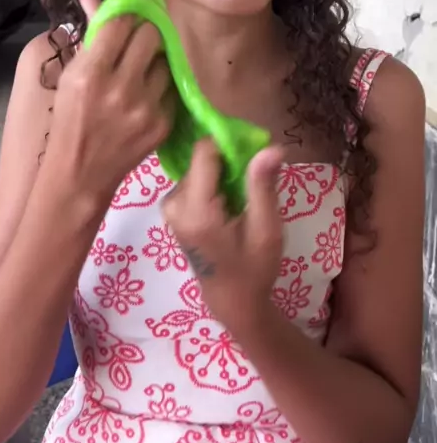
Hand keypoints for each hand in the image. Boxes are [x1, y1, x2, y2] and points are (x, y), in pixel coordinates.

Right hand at [44, 0, 172, 205]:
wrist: (81, 172)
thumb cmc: (69, 120)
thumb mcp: (70, 77)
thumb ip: (89, 37)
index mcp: (91, 73)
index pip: (121, 24)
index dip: (127, 16)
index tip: (128, 17)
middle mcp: (121, 88)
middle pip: (151, 36)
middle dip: (145, 34)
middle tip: (138, 41)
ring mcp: (145, 107)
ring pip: (166, 60)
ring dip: (155, 60)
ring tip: (141, 70)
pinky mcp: (163, 123)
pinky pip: (171, 87)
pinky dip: (161, 85)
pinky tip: (146, 93)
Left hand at [162, 139, 282, 338]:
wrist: (232, 300)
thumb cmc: (254, 268)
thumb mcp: (266, 229)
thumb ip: (263, 186)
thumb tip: (272, 147)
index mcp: (196, 211)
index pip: (204, 152)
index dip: (230, 143)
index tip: (254, 149)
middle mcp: (174, 205)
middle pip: (201, 159)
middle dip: (229, 160)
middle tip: (254, 178)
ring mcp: (169, 207)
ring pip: (199, 167)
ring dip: (223, 173)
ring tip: (242, 197)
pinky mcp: (172, 209)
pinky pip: (195, 179)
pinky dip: (214, 183)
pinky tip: (229, 203)